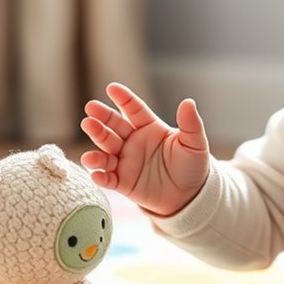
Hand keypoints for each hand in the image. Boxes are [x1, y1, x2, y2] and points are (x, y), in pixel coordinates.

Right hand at [81, 82, 209, 215]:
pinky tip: (95, 172)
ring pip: (106, 151)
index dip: (123, 99)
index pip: (134, 109)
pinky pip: (109, 178)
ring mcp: (127, 162)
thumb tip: (189, 102)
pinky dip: (101, 176)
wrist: (191, 195)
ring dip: (96, 144)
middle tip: (90, 109)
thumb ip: (190, 124)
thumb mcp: (195, 143)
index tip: (112, 88)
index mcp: (149, 127)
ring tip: (88, 140)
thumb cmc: (192, 165)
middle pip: (114, 127)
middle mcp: (133, 142)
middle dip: (101, 119)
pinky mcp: (124, 183)